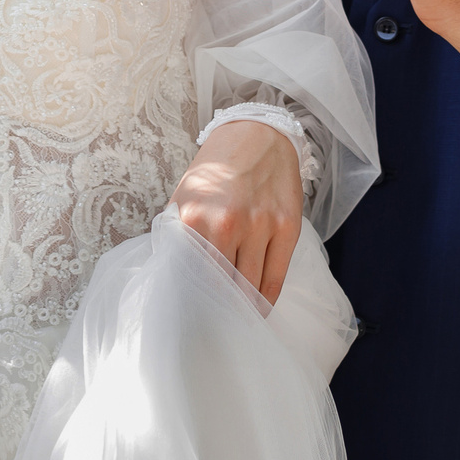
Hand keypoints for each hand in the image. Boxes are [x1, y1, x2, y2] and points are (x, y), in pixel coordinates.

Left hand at [170, 120, 304, 304]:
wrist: (257, 134)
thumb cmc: (216, 170)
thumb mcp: (185, 196)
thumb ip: (178, 235)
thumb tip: (171, 276)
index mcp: (193, 217)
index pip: (188, 276)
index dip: (188, 302)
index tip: (188, 318)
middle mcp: (226, 223)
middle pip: (219, 286)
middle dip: (214, 309)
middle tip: (209, 324)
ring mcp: (260, 226)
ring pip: (248, 286)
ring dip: (240, 307)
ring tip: (233, 319)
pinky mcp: (287, 227)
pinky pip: (275, 278)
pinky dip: (265, 301)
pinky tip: (257, 309)